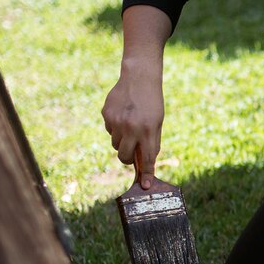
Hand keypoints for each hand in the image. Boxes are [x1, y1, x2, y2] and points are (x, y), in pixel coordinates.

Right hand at [102, 66, 163, 187]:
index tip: (144, 185)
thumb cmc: (152, 103)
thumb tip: (145, 163)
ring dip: (122, 140)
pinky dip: (115, 127)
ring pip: (115, 144)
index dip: (146, 173)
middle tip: (131, 153)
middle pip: (124, 157)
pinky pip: (109, 130)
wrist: (139, 78)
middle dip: (128, 159)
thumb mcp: (157, 122)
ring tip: (129, 125)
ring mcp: (116, 121)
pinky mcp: (106, 114)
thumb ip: (151, 142)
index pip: (146, 158)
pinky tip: (122, 114)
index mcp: (148, 130)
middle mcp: (131, 127)